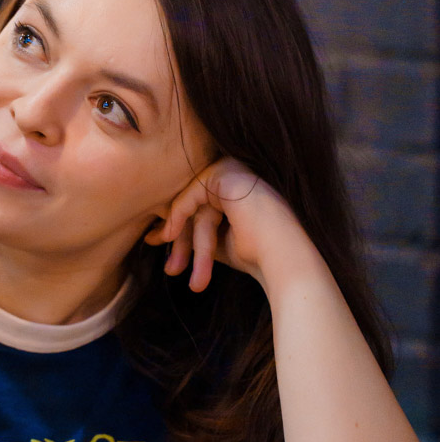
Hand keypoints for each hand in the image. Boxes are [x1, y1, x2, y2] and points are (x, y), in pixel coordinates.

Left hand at [151, 157, 308, 292]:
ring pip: (193, 205)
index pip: (201, 210)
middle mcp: (237, 175)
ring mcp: (233, 170)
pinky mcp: (227, 172)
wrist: (282, 259)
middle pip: (195, 207)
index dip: (181, 236)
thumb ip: (193, 232)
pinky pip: (191, 194)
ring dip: (184, 241)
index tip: (169, 261)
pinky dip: (178, 216)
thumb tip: (159, 233)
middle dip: (179, 241)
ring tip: (177, 272)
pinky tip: (170, 237)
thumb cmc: (255, 254)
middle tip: (171, 270)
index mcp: (238, 190)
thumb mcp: (217, 242)